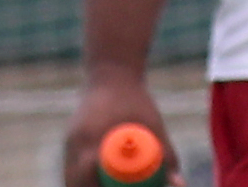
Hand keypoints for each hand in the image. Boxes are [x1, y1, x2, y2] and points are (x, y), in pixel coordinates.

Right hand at [64, 67, 178, 186]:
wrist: (110, 72)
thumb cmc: (135, 100)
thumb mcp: (153, 126)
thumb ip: (166, 156)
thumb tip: (178, 184)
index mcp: (92, 140)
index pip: (91, 182)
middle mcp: (75, 144)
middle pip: (76, 184)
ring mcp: (69, 143)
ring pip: (71, 180)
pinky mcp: (69, 142)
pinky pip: (71, 171)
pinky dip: (81, 181)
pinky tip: (93, 185)